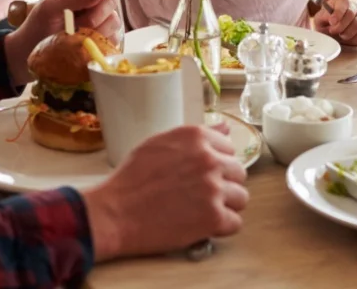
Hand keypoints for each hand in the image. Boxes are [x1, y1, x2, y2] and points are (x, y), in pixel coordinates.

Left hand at [3, 0, 123, 84]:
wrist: (29, 54)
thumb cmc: (36, 27)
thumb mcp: (49, 8)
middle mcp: (89, 0)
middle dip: (100, 12)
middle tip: (82, 23)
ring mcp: (97, 20)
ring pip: (114, 20)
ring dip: (98, 30)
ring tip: (78, 36)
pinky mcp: (100, 38)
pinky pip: (112, 38)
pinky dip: (102, 42)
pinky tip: (87, 44)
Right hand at [82, 125, 247, 260]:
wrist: (114, 213)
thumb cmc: (131, 179)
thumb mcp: (159, 143)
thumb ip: (197, 136)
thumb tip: (225, 129)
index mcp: (196, 137)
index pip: (228, 148)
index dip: (215, 163)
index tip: (200, 174)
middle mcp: (209, 160)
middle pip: (238, 172)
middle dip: (223, 184)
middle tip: (200, 194)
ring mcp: (213, 189)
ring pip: (241, 197)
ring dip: (225, 205)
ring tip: (201, 210)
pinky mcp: (213, 217)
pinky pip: (235, 222)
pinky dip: (221, 227)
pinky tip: (202, 225)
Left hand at [312, 0, 356, 44]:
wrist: (334, 28)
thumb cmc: (326, 23)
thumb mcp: (320, 19)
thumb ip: (323, 18)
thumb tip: (332, 20)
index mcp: (341, 2)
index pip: (343, 3)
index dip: (338, 13)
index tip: (332, 22)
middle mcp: (353, 7)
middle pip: (351, 14)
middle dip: (341, 26)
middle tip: (333, 31)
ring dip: (349, 33)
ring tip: (341, 36)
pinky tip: (349, 39)